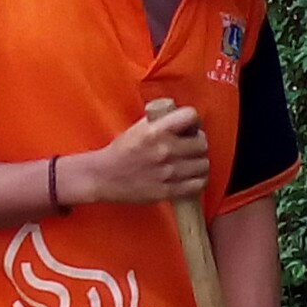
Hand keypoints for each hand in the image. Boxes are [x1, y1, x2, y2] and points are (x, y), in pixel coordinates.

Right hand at [64, 106, 209, 205]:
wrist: (103, 177)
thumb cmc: (120, 152)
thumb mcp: (138, 128)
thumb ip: (162, 122)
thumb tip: (185, 120)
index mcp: (156, 131)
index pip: (191, 116)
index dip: (193, 121)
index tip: (189, 128)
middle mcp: (165, 150)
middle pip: (202, 143)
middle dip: (197, 143)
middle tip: (190, 147)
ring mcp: (168, 172)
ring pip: (204, 164)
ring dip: (199, 162)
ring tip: (191, 163)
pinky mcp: (168, 191)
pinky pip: (198, 184)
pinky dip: (198, 180)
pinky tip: (190, 177)